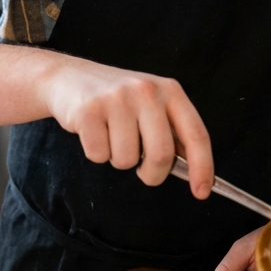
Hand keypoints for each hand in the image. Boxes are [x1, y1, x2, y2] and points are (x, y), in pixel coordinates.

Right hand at [43, 56, 213, 196]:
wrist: (69, 77)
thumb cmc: (116, 100)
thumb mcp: (151, 105)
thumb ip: (170, 132)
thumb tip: (191, 170)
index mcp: (170, 91)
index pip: (196, 134)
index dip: (202, 167)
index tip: (202, 192)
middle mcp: (146, 91)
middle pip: (161, 155)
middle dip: (152, 174)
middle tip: (142, 171)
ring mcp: (117, 99)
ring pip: (126, 160)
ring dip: (118, 159)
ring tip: (111, 136)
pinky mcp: (88, 110)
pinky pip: (99, 155)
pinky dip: (96, 153)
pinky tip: (93, 132)